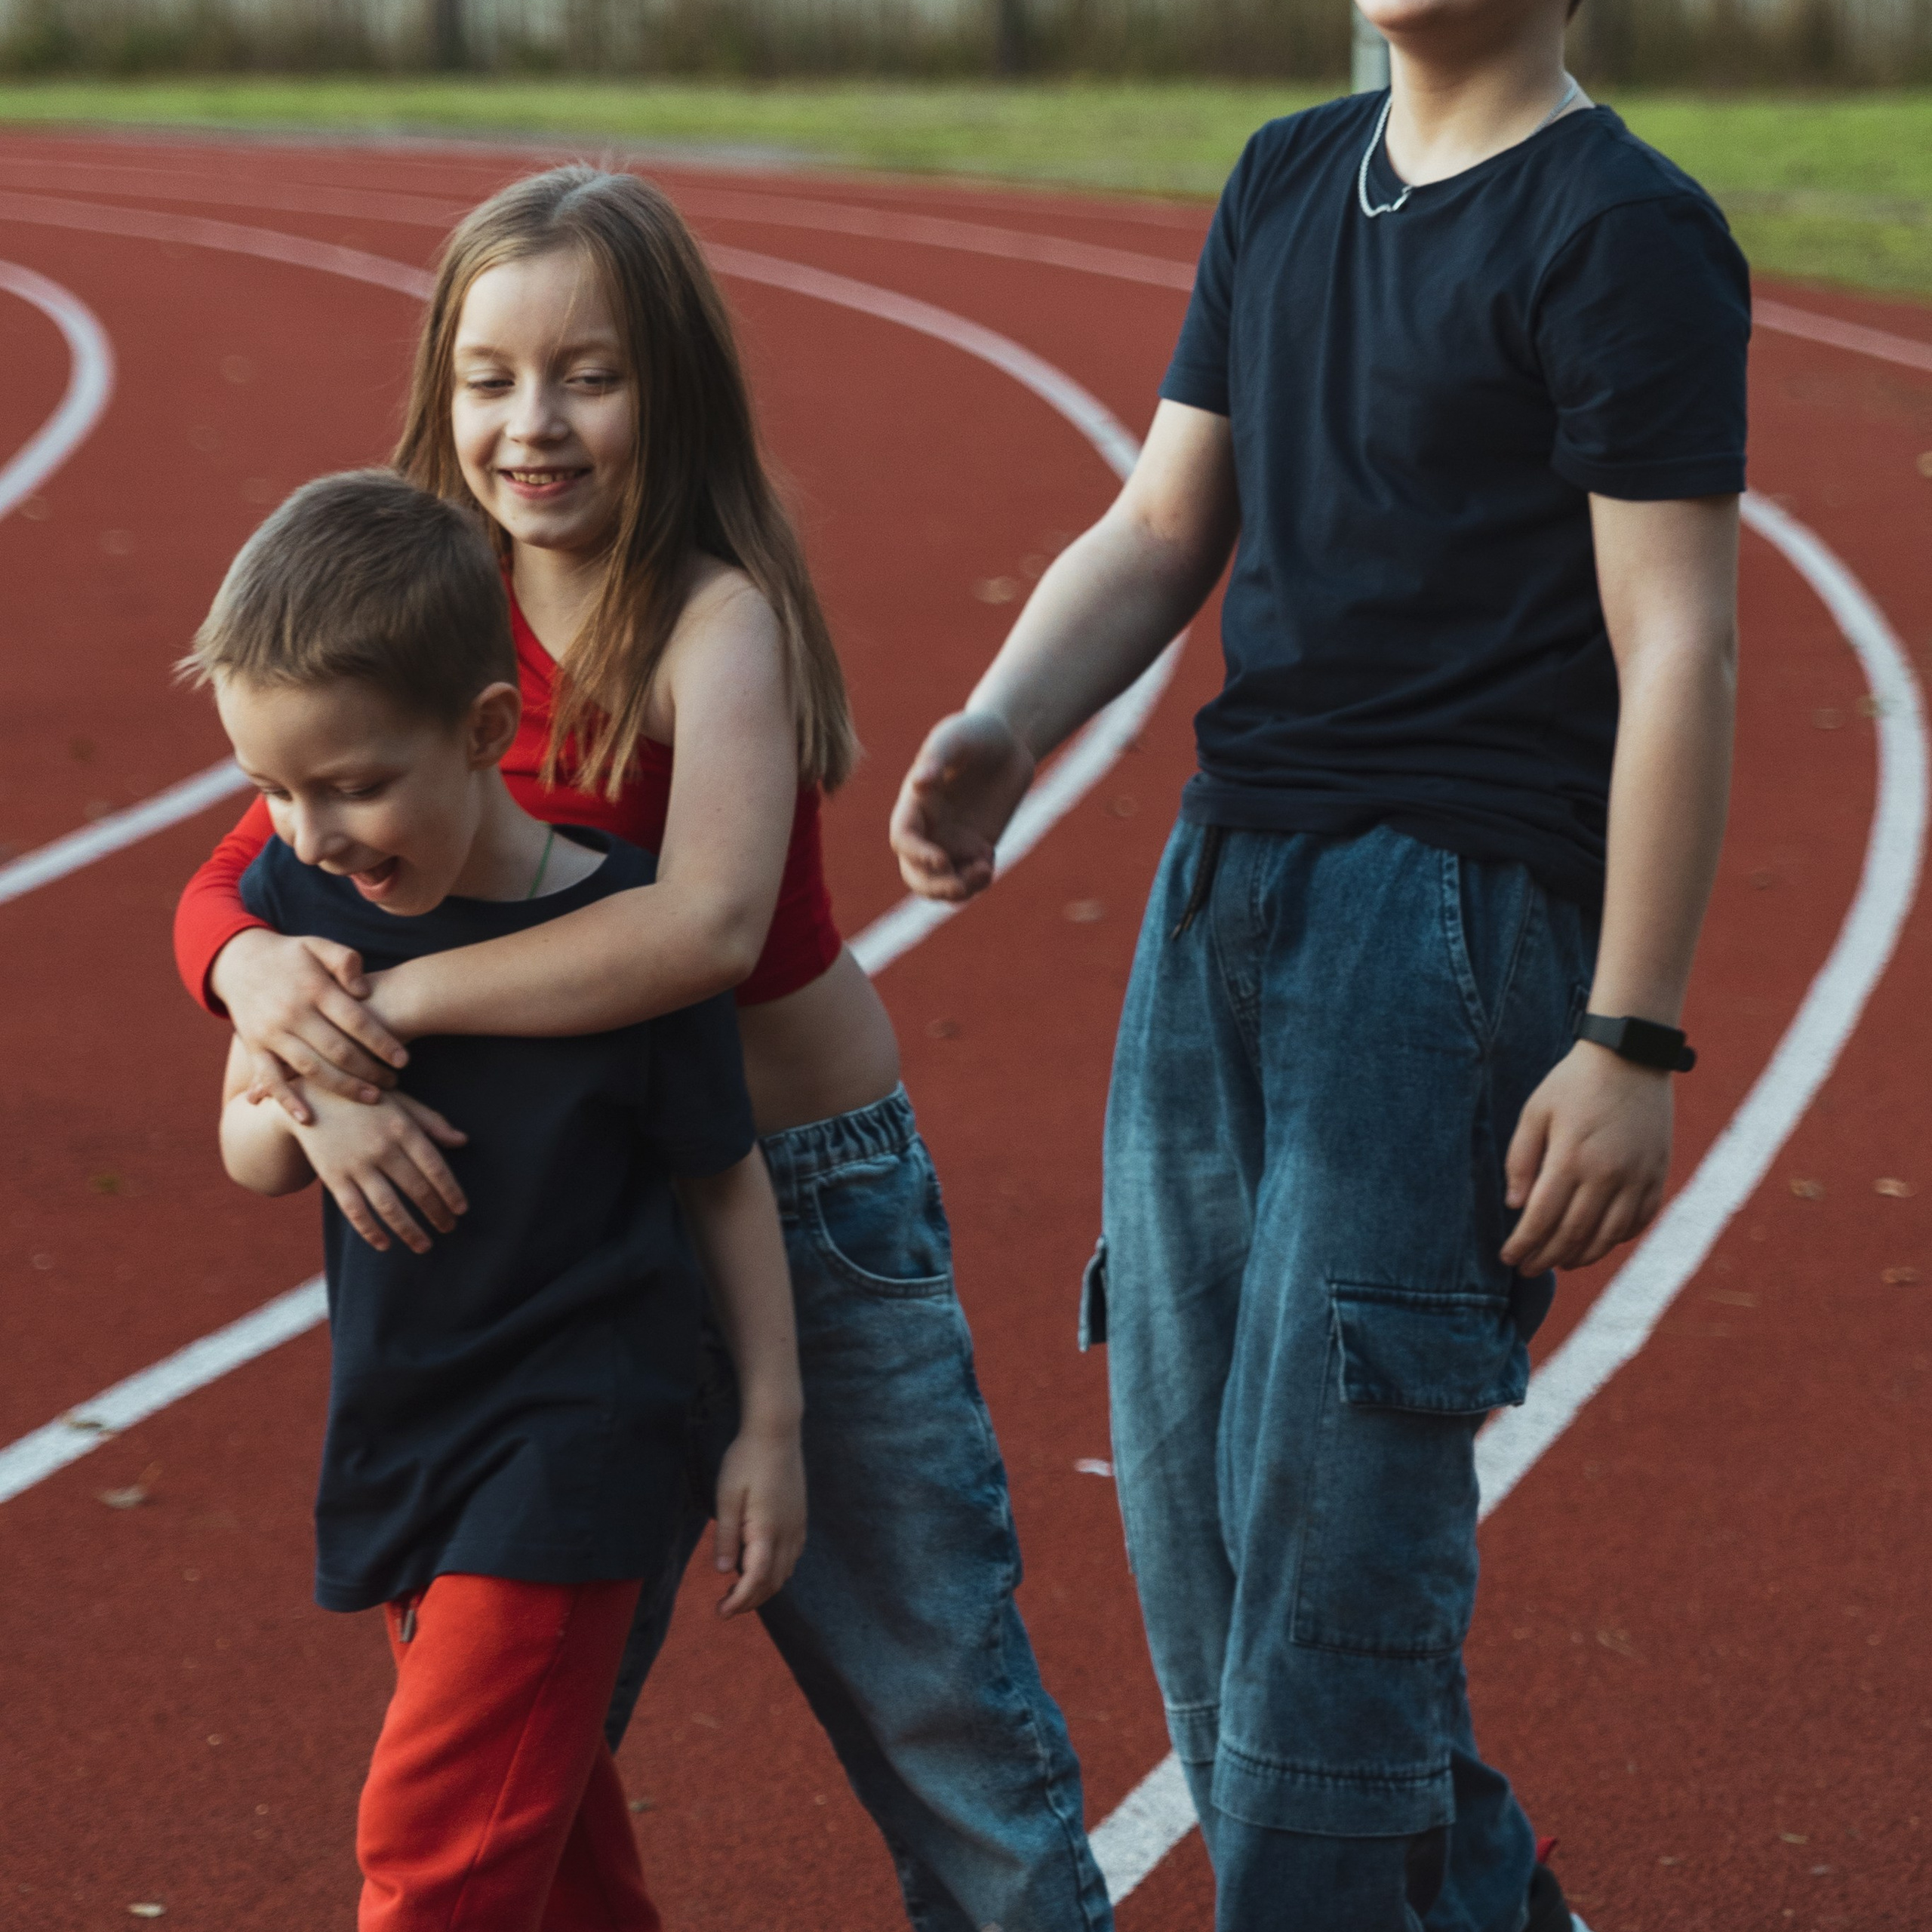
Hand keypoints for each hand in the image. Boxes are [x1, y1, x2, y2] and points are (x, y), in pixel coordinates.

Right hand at [212, 929, 408, 1121]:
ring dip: (343, 1088)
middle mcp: (292, 1012)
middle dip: (370, 1070)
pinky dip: (287, 1100)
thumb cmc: (291, 956)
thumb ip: (346, 961)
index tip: (404, 1060)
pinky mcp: (254, 1047)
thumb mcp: (319, 945)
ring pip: (311, 1069)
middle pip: (338, 1050)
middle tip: (394, 1082)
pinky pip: (270, 1078)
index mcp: (313, 988)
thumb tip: (364, 990)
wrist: (239, 961)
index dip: (382, 1042)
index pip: (355, 1021)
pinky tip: (309, 1119)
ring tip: (373, 1099)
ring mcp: (271, 1032)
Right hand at [288, 1087, 468, 1254]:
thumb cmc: (367, 1100)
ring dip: (409, 1230)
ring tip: (424, 1245)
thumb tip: (463, 1141)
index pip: (435, 1167)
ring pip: (388, 1206)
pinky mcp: (333, 1176)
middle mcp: (382, 1147)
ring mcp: (356, 1164)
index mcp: (403, 1128)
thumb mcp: (402, 1102)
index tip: (461, 1209)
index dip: (451, 1192)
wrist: (313, 1096)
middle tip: (449, 1228)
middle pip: (416, 1189)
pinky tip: (385, 1244)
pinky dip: (370, 1231)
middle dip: (436, 1213)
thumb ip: (432, 1122)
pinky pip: (355, 1210)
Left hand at [711, 1423, 805, 1617]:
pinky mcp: (800, 1517)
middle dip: (750, 1601)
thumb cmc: (746, 1460)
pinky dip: (777, 1572)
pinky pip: (792, 1556)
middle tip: (724, 1607)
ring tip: (738, 1591)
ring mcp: (797, 1525)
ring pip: (785, 1572)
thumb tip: (722, 1571)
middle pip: (773, 1582)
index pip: (756, 1579)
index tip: (721, 1613)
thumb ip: (725, 1536)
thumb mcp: (726, 1497)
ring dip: (764, 1588)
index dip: (740, 1601)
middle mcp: (787, 1532)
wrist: (776, 1432)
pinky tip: (760, 1566)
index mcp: (767, 1530)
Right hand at [889, 710, 1035, 902]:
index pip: (903, 839)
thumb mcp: (956, 737)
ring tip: (985, 872)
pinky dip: (977, 882)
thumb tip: (919, 784)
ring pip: (941, 884)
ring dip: (958, 891)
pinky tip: (989, 863)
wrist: (1010, 741)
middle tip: (961, 886)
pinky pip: (969, 879)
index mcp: (915, 804)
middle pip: (915, 873)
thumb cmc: (976, 733)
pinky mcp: (975, 849)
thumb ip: (937, 757)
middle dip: (934, 887)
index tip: (942, 860)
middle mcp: (928, 828)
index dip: (917, 855)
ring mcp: (951, 841)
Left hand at [1501, 1042, 1672, 1274]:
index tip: (1508, 1258)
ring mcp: (1637, 1177)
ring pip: (1608, 1236)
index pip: (1542, 1219)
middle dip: (1546, 1258)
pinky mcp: (1657, 1174)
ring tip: (1561, 1263)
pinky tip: (1599, 1243)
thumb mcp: (1535, 1113)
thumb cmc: (1573, 1083)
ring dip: (1582, 1256)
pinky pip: (1639, 1220)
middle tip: (1528, 1271)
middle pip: (1573, 1234)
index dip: (1524, 1244)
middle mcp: (1607, 1175)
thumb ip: (1521, 1160)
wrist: (1630, 1058)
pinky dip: (1618, 1239)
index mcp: (1571, 1159)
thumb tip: (1515, 1207)